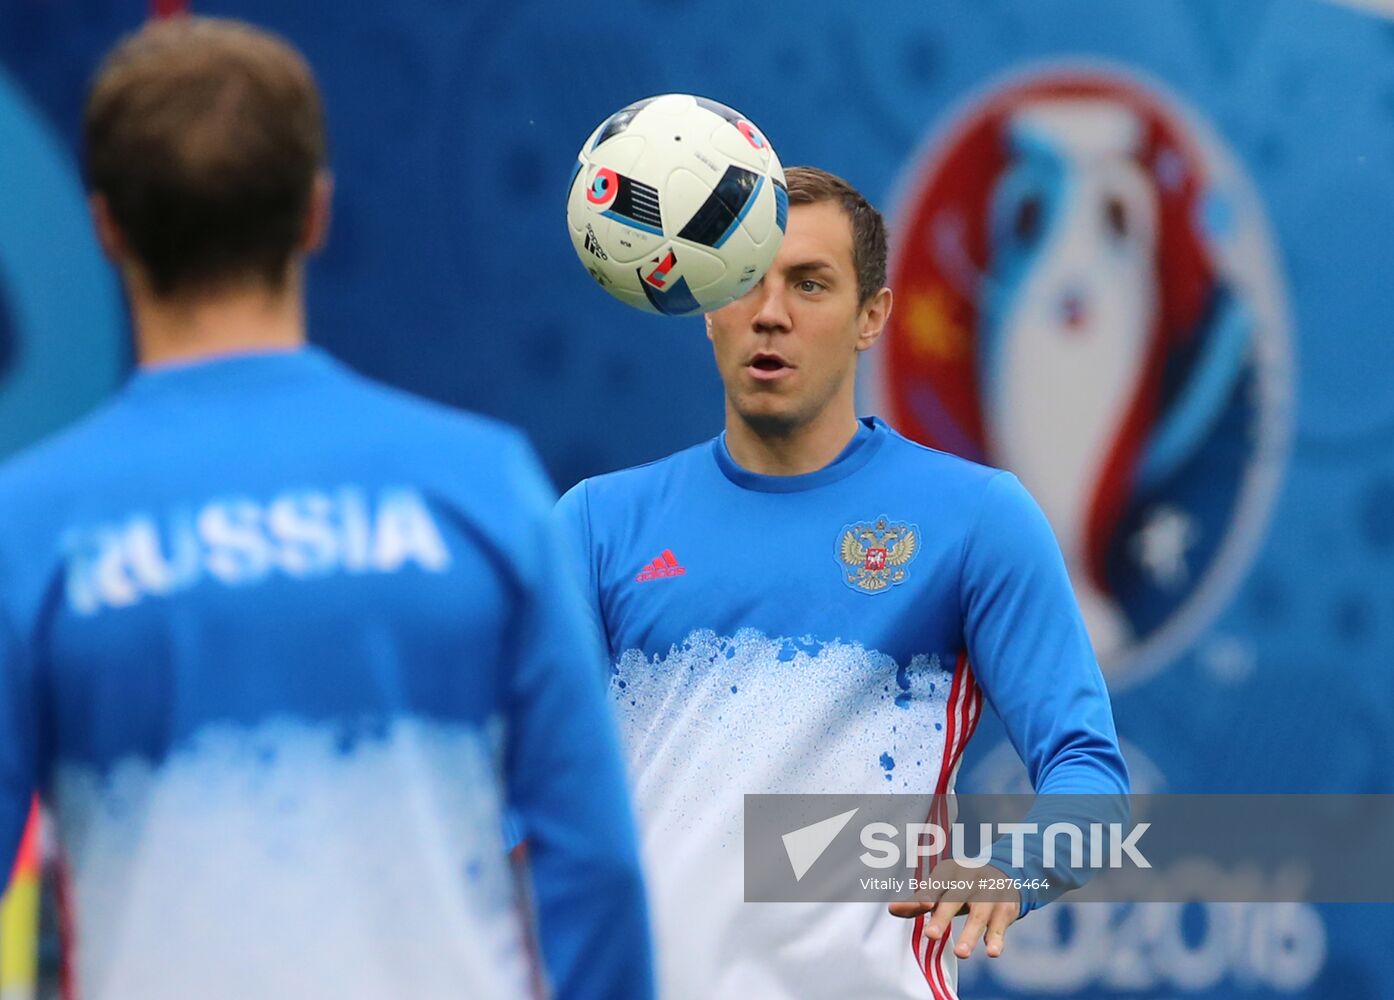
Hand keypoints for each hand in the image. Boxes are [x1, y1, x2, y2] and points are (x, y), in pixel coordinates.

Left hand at [887, 860, 1019, 958]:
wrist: (1004, 874)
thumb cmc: (963, 886)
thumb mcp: (942, 888)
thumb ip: (919, 901)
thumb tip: (892, 909)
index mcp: (951, 872)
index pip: (937, 883)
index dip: (929, 894)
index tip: (922, 906)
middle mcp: (971, 879)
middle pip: (955, 899)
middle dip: (943, 917)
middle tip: (930, 935)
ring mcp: (990, 894)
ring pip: (979, 915)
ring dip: (970, 934)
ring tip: (960, 954)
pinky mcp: (1005, 909)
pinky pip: (999, 926)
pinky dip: (996, 939)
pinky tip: (992, 952)